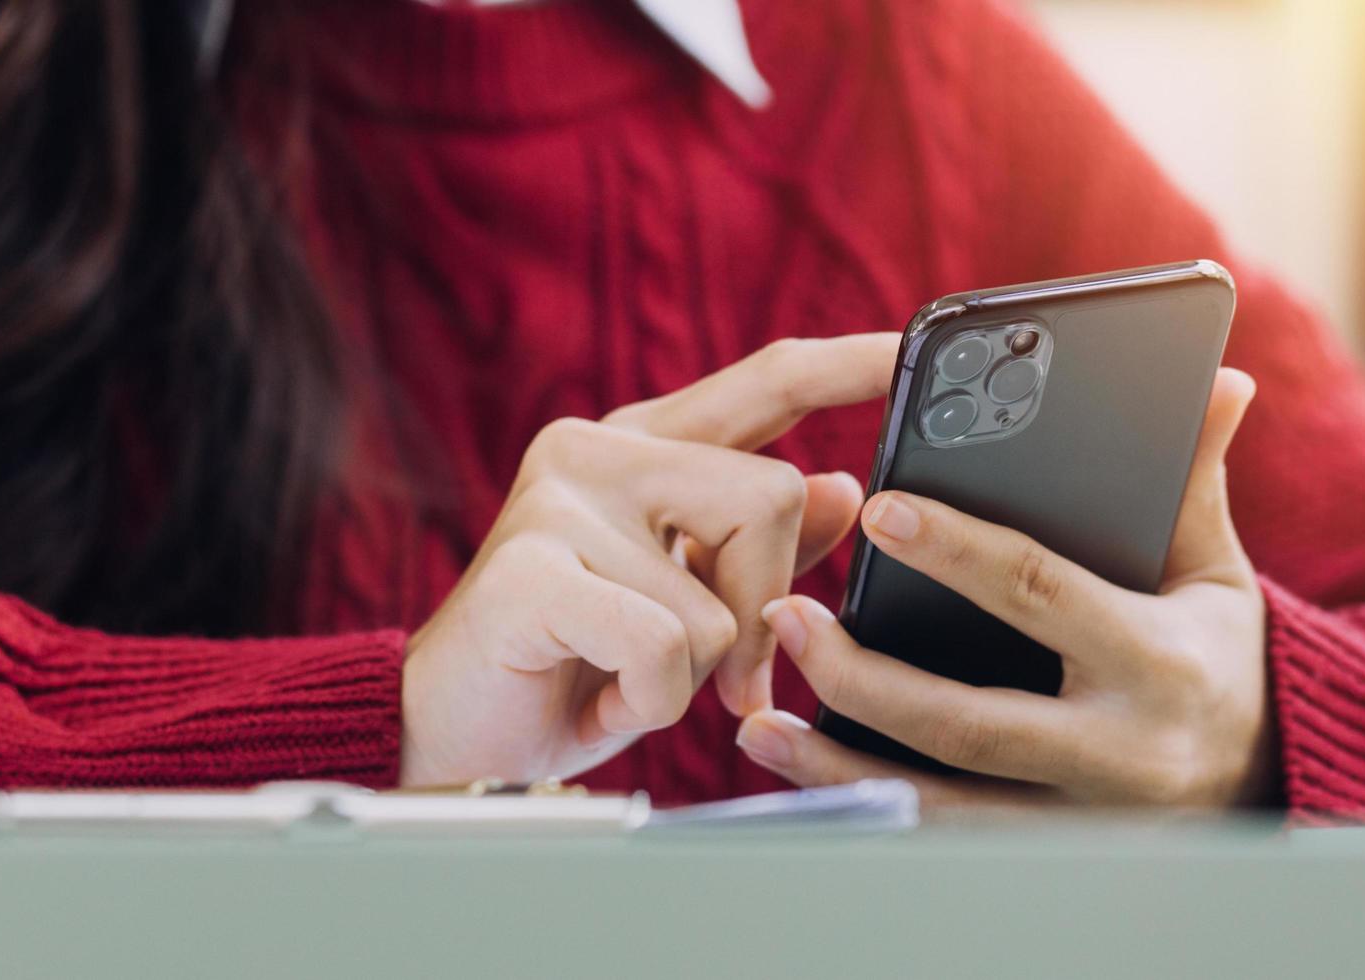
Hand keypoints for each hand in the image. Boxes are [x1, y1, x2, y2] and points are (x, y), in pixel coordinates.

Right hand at [399, 335, 896, 785]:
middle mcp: (599, 451)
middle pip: (776, 499)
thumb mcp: (690, 603)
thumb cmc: (576, 666)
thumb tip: (850, 488)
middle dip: (764, 606)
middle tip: (713, 667)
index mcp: (646, 447)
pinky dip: (651, 700)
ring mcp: (557, 502)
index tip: (917, 348)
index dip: (850, 365)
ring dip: (697, 672)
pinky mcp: (528, 569)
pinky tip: (600, 698)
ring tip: (628, 677)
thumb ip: (764, 545)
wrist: (447, 735)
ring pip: (725, 594)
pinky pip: (667, 644)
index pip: (769, 383)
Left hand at [735, 368, 1274, 808]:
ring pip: (945, 805)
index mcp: (1157, 660)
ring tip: (763, 722)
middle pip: (970, 724)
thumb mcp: (1215, 572)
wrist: (1271, 780)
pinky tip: (808, 779)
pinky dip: (872, 813)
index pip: (1041, 595)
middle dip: (867, 679)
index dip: (958, 552)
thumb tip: (1222, 380)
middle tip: (788, 617)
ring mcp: (1082, 819)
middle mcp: (1121, 750)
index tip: (880, 511)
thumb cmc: (1223, 658)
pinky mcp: (1052, 857)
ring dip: (843, 768)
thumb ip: (1196, 481)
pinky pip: (946, 843)